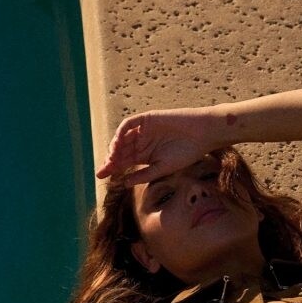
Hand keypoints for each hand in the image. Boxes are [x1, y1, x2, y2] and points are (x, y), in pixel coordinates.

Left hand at [96, 106, 224, 188]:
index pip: (123, 163)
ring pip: (122, 138)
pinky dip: (122, 131)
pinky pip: (130, 124)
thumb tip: (124, 183)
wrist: (201, 134)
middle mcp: (141, 143)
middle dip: (110, 160)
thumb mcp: (162, 168)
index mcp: (144, 156)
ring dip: (115, 147)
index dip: (111, 168)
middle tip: (103, 169)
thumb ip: (144, 175)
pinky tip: (118, 141)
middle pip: (119, 151)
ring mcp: (143, 130)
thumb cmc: (186, 153)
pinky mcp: (146, 119)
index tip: (100, 176)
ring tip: (112, 157)